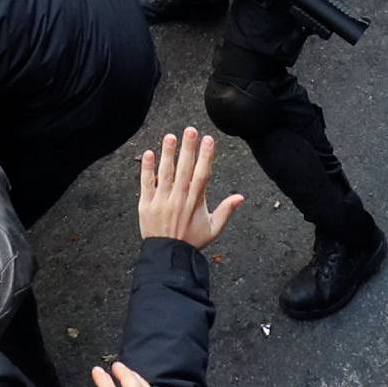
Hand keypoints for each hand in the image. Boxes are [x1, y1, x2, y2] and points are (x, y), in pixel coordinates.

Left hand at [138, 126, 242, 248]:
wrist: (168, 257)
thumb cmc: (191, 242)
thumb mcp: (213, 229)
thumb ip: (226, 211)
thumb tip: (241, 197)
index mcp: (196, 202)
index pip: (202, 174)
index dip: (206, 156)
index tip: (208, 139)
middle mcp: (179, 199)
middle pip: (185, 169)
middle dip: (188, 148)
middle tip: (190, 130)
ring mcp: (162, 201)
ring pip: (165, 173)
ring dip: (168, 154)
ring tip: (170, 137)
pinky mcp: (146, 205)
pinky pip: (146, 184)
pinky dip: (147, 169)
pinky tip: (148, 154)